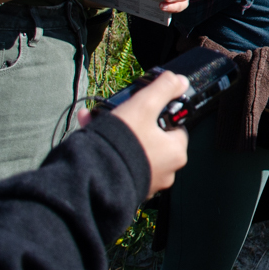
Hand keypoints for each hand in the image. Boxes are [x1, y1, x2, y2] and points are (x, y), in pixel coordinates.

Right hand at [77, 71, 189, 196]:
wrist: (94, 179)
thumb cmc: (124, 144)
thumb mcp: (145, 105)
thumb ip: (164, 89)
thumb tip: (180, 81)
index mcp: (176, 153)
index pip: (175, 126)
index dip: (159, 113)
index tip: (143, 107)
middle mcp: (166, 171)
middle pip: (151, 137)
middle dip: (131, 121)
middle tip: (117, 112)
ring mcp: (146, 182)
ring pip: (132, 148)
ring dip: (114, 132)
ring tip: (95, 120)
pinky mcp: (126, 188)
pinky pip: (119, 162)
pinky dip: (107, 149)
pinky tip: (88, 136)